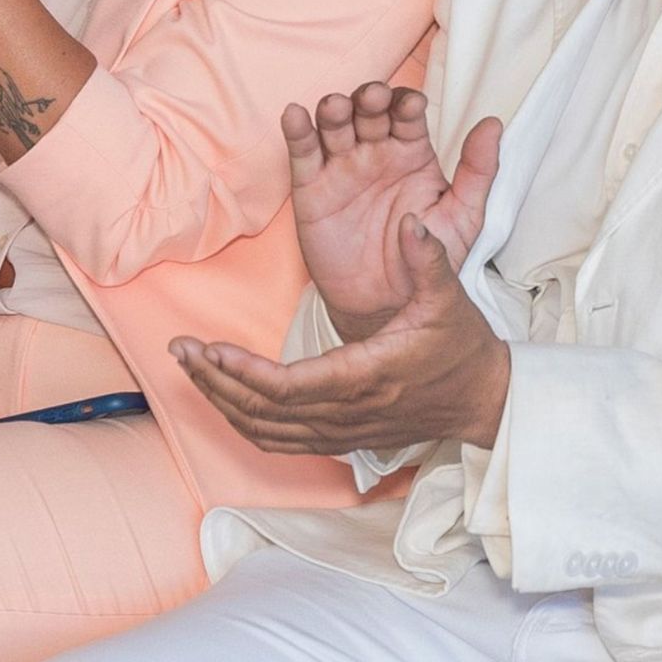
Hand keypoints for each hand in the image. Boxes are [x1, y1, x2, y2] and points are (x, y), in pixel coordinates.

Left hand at [174, 211, 511, 452]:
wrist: (482, 401)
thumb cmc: (462, 347)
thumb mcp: (450, 298)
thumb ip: (428, 258)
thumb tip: (411, 220)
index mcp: (368, 377)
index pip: (292, 387)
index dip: (245, 373)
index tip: (211, 348)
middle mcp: (347, 413)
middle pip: (261, 411)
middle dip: (214, 381)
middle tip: (179, 347)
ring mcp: (339, 432)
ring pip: (262, 430)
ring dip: (219, 400)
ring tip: (188, 365)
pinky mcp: (336, 439)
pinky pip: (275, 441)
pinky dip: (240, 421)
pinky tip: (218, 396)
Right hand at [286, 84, 499, 339]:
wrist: (390, 306)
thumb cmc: (428, 258)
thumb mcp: (463, 217)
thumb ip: (479, 171)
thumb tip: (494, 124)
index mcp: (412, 151)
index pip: (407, 114)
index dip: (407, 104)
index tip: (412, 106)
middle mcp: (376, 152)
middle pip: (368, 111)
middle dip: (370, 98)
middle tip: (374, 98)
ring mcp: (342, 167)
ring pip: (335, 125)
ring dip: (334, 109)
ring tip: (336, 107)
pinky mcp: (312, 190)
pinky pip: (303, 154)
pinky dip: (297, 132)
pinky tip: (294, 114)